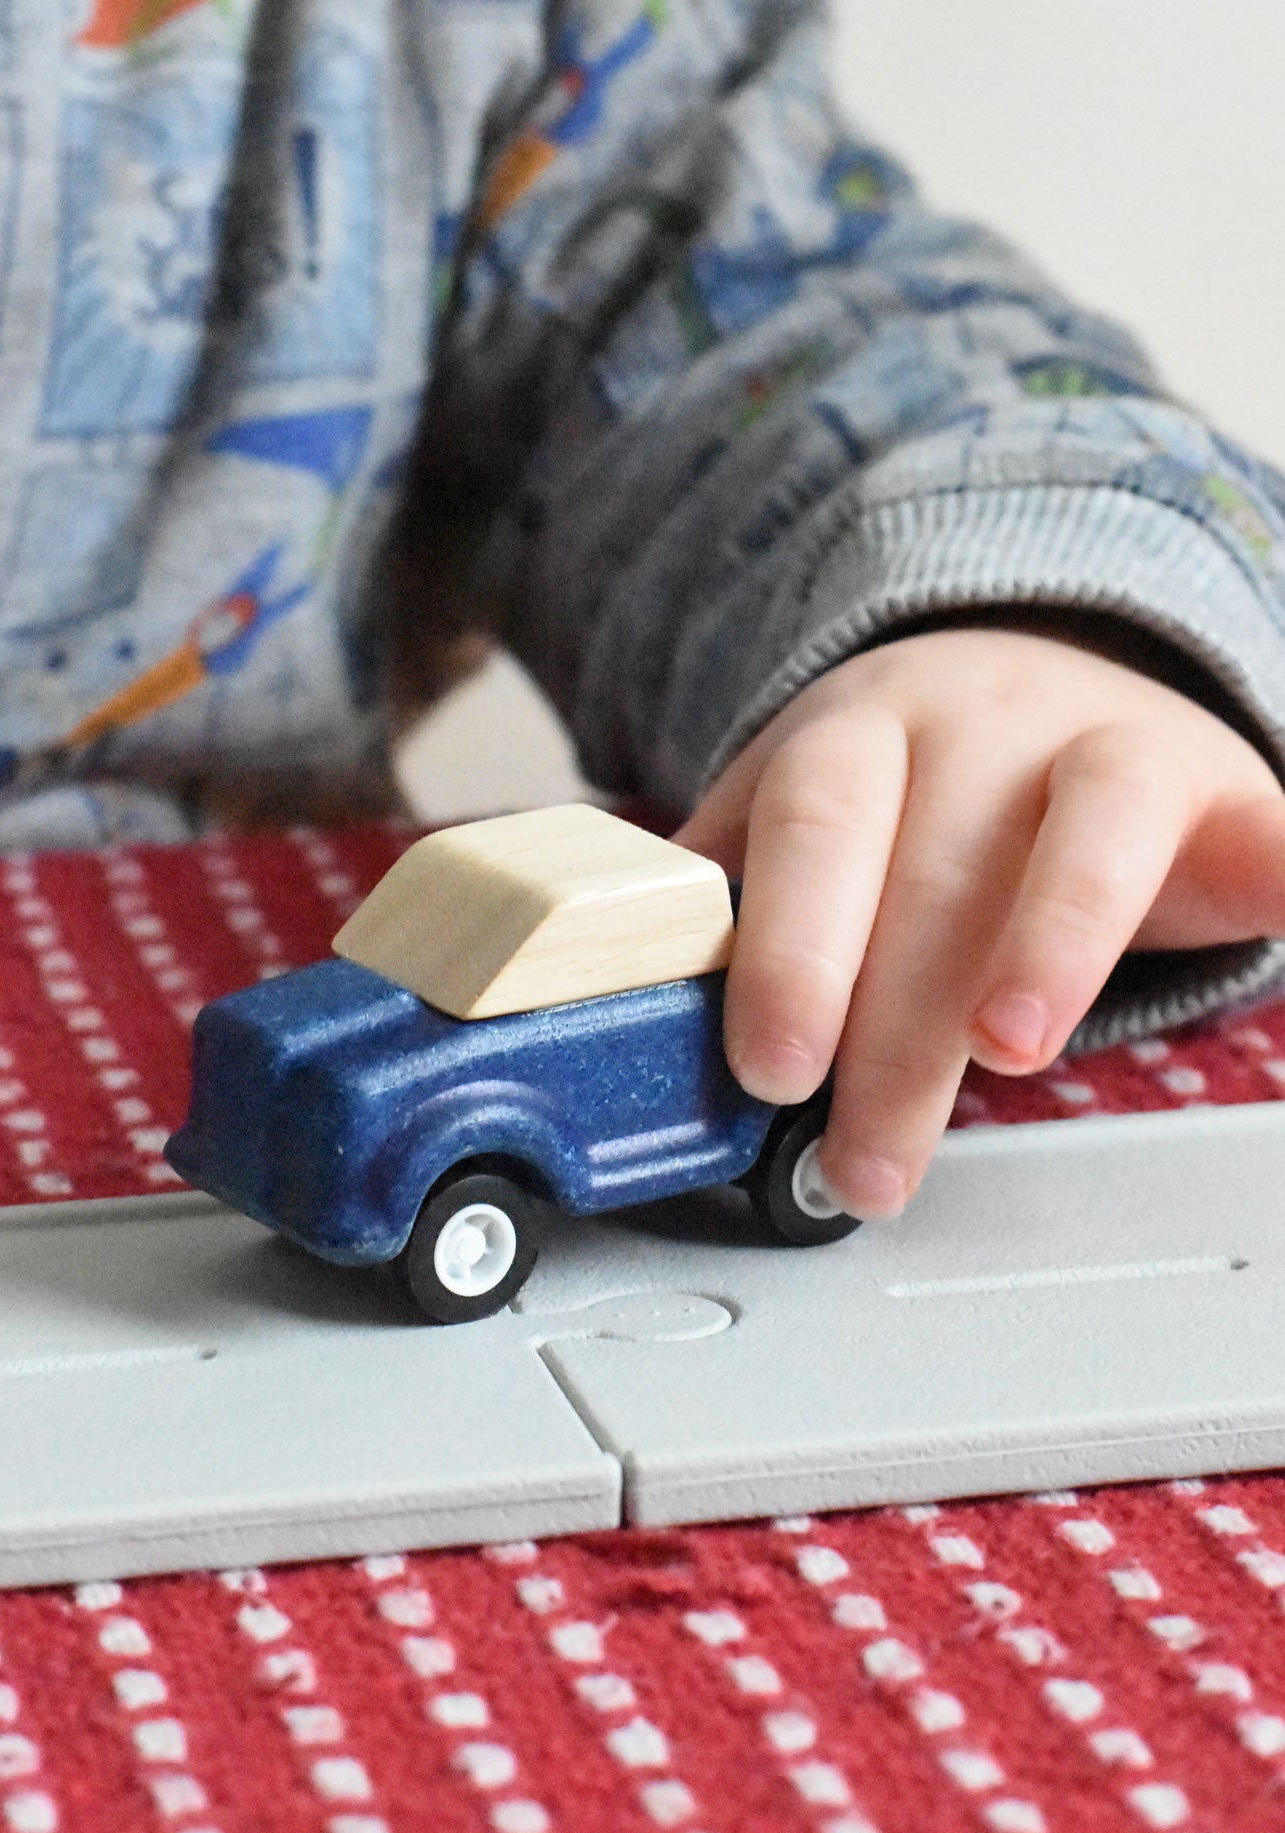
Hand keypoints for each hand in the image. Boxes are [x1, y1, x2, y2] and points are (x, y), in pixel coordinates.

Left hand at [677, 622, 1284, 1218]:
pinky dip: (1284, 876)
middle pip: (937, 872)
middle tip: (866, 1157)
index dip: (792, 948)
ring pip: (1089, 829)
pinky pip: (1271, 835)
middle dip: (896, 1028)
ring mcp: (1108, 747)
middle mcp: (980, 726)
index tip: (771, 1066)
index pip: (813, 832)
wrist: (1039, 668)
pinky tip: (1278, 912)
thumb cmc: (904, 789)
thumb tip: (620, 1008)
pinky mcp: (1221, 793)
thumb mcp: (792, 821)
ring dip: (1051, 940)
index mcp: (855, 736)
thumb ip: (726, 903)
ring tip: (1011, 1054)